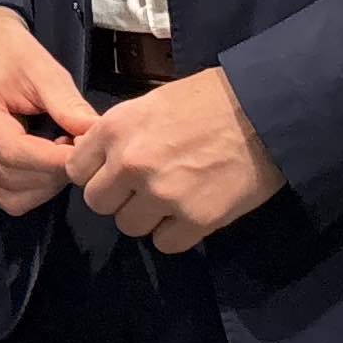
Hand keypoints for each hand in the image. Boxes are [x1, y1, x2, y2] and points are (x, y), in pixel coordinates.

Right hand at [0, 7, 96, 214]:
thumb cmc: (13, 53)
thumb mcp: (45, 71)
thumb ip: (68, 105)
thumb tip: (96, 135)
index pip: (14, 151)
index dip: (53, 160)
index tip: (85, 155)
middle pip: (11, 176)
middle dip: (52, 173)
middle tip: (77, 152)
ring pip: (7, 193)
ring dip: (42, 185)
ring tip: (58, 155)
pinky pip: (0, 194)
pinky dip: (28, 189)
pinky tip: (42, 164)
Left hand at [68, 68, 284, 254]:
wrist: (266, 109)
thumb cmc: (210, 99)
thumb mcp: (151, 103)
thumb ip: (118, 134)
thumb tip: (94, 157)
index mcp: (116, 129)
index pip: (76, 170)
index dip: (95, 173)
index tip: (115, 173)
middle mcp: (131, 164)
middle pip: (98, 203)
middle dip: (119, 197)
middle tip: (145, 187)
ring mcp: (162, 194)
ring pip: (130, 226)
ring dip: (148, 217)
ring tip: (174, 197)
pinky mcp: (195, 219)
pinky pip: (165, 244)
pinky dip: (176, 233)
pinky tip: (192, 212)